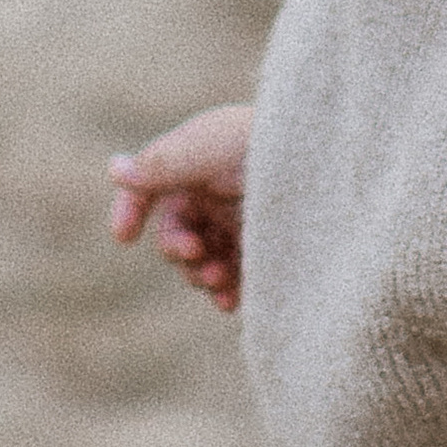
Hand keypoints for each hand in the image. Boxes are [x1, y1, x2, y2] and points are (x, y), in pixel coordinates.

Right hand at [108, 104, 251, 311]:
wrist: (332, 164)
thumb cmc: (268, 145)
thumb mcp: (208, 149)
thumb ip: (161, 165)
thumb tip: (114, 170)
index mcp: (196, 164)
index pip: (150, 188)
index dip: (130, 210)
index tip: (124, 237)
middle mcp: (216, 195)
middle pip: (175, 233)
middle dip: (178, 249)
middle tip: (196, 255)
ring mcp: (241, 224)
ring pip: (202, 261)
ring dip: (200, 274)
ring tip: (218, 279)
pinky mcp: (267, 251)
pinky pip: (235, 279)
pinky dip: (226, 291)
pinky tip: (229, 301)